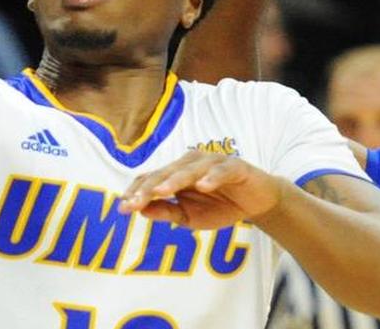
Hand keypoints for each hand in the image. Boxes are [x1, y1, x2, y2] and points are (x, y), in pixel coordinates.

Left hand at [118, 150, 287, 228]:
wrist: (257, 203)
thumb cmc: (220, 206)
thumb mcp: (190, 217)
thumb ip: (167, 212)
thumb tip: (140, 210)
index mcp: (176, 174)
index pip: (151, 179)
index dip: (137, 192)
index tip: (123, 208)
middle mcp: (191, 163)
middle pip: (165, 173)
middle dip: (148, 188)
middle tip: (135, 202)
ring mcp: (213, 162)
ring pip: (190, 169)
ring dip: (175, 180)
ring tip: (162, 191)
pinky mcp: (235, 166)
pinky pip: (221, 170)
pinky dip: (212, 177)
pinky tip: (203, 186)